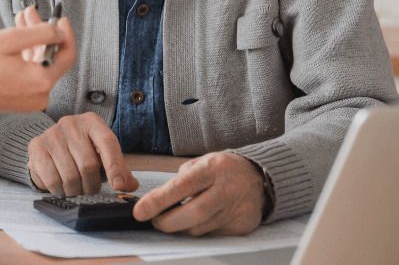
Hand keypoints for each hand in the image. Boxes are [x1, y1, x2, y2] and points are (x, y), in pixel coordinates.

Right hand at [0, 16, 75, 114]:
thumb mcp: (8, 40)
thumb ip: (40, 33)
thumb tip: (59, 31)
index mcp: (40, 80)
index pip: (67, 55)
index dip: (66, 33)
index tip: (61, 17)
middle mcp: (40, 96)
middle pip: (51, 58)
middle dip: (43, 33)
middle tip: (29, 12)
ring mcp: (30, 101)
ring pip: (40, 65)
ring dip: (33, 43)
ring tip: (20, 20)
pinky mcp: (20, 102)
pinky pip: (31, 75)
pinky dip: (26, 57)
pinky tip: (15, 41)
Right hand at [28, 112, 137, 195]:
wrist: (51, 145)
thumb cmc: (82, 152)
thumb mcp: (102, 155)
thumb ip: (119, 169)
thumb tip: (130, 186)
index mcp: (92, 122)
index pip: (107, 143)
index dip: (115, 167)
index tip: (119, 186)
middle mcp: (70, 124)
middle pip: (88, 165)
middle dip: (92, 185)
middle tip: (91, 190)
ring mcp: (52, 134)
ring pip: (70, 176)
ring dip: (76, 190)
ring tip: (76, 188)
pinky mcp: (36, 147)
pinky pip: (52, 180)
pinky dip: (60, 190)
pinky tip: (62, 187)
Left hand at [132, 151, 265, 235]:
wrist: (259, 177)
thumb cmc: (222, 169)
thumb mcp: (200, 163)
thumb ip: (180, 181)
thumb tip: (156, 202)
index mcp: (212, 169)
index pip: (181, 187)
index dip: (158, 201)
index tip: (140, 212)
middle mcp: (226, 189)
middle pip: (192, 214)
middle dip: (167, 222)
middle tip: (154, 221)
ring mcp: (236, 210)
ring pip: (200, 229)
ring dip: (181, 227)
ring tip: (176, 218)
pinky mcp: (242, 226)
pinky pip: (212, 235)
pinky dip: (199, 230)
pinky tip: (198, 220)